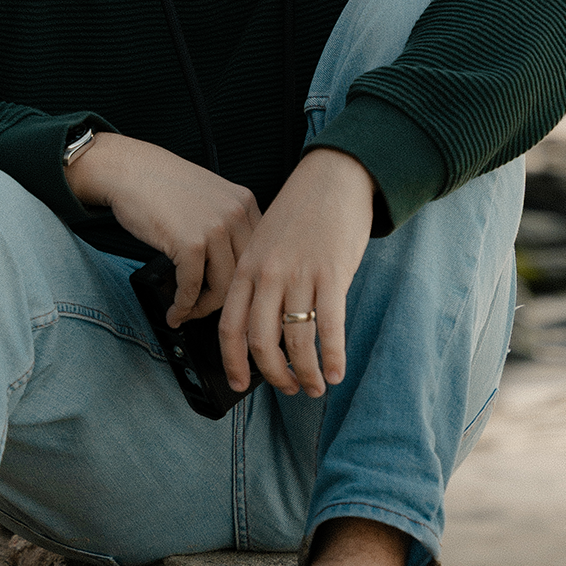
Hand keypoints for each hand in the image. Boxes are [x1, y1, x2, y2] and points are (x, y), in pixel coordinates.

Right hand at [67, 132, 260, 318]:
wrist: (129, 169)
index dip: (243, 282)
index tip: (229, 297)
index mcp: (244, 203)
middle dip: (223, 300)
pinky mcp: (190, 243)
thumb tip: (230, 269)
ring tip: (187, 312)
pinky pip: (192, 287)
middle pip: (244, 274)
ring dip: (201, 308)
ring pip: (222, 287)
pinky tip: (174, 310)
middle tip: (204, 310)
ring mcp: (215, 228)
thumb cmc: (160, 184)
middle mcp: (236, 214)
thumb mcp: (209, 196)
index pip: (258, 255)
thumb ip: (226, 224)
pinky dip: (182, 305)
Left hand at [214, 148, 373, 398]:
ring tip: (314, 386)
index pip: (230, 326)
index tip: (239, 384)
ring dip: (305, 373)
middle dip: (273, 374)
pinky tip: (335, 372)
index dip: (233, 362)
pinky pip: (329, 327)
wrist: (333, 177)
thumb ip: (259, 279)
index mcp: (246, 267)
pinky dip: (332, 357)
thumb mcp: (265, 242)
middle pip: (261, 341)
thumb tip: (262, 325)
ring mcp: (299, 275)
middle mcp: (267, 274)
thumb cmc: (300, 212)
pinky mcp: (332, 274)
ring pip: (296, 340)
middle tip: (286, 388)